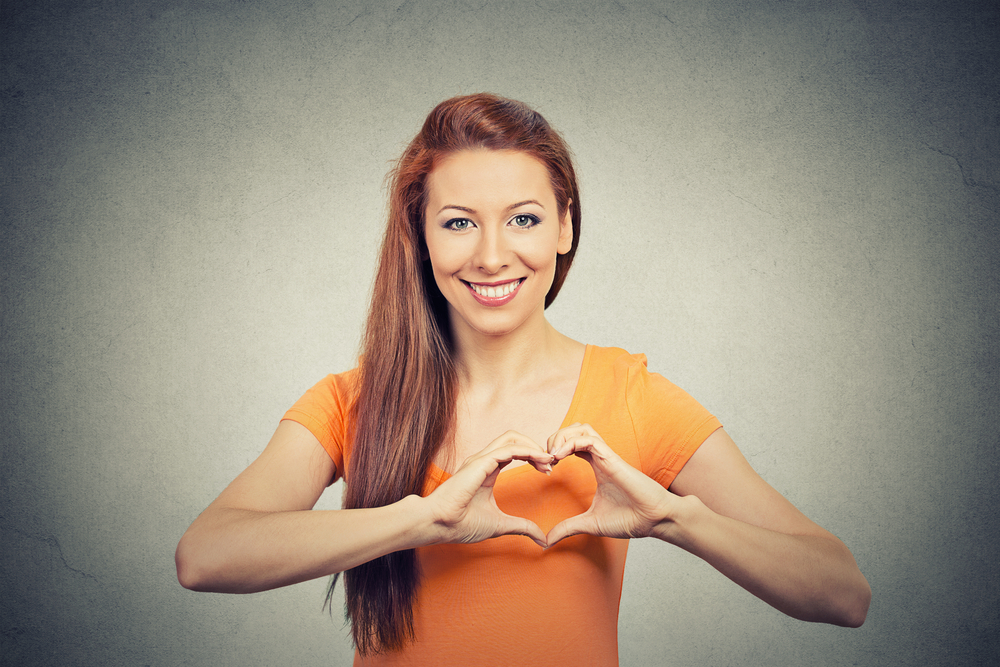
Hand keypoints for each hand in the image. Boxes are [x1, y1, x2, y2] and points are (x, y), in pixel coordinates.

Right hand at [425, 431, 552, 547]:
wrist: (439, 525)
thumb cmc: (460, 524)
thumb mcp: (500, 525)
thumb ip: (521, 527)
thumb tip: (542, 540)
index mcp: (486, 470)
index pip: (514, 452)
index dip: (533, 457)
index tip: (548, 471)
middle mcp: (483, 460)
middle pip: (514, 439)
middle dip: (535, 448)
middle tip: (552, 463)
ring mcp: (480, 459)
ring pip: (512, 438)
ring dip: (533, 447)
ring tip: (548, 460)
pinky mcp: (480, 462)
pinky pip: (508, 449)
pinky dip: (527, 451)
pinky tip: (540, 460)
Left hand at [545, 423, 674, 545]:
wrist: (654, 521)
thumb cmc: (629, 519)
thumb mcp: (589, 524)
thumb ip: (567, 528)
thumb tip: (546, 541)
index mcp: (596, 465)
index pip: (571, 444)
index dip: (554, 451)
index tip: (545, 470)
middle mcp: (601, 457)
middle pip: (574, 430)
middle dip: (554, 439)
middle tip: (545, 460)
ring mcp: (607, 456)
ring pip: (581, 428)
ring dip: (562, 437)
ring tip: (552, 456)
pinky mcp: (612, 458)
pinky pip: (589, 439)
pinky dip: (570, 443)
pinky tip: (559, 457)